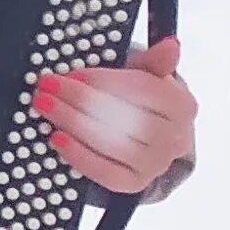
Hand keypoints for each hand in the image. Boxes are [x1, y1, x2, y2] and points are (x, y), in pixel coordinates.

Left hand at [33, 34, 195, 195]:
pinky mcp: (135, 185)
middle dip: (81, 101)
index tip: (72, 74)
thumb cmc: (140, 101)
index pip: (144, 90)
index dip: (105, 82)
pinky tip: (57, 137)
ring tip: (45, 106)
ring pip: (113, 145)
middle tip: (48, 87)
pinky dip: (79, 155)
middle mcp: (176, 138)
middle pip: (126, 118)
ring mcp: (156, 165)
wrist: (146, 140)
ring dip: (73, 124)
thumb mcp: (146, 75)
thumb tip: (171, 45)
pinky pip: (105, 174)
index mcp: (183, 105)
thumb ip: (155, 62)